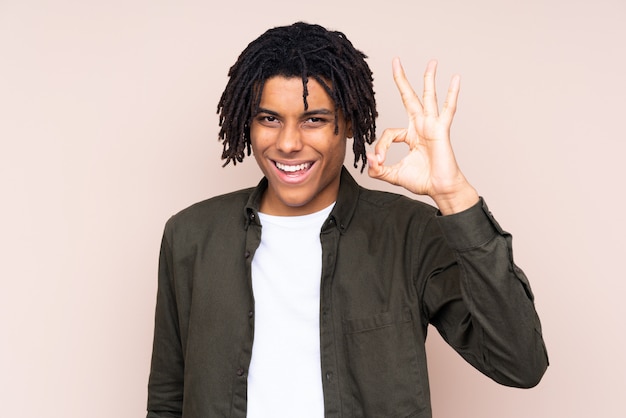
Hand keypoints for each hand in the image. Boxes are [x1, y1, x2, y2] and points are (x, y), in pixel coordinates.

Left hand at [367, 58, 478, 214]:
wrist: (440, 189)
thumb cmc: (422, 181)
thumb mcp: (393, 175)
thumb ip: (378, 170)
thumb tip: (368, 159)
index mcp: (410, 135)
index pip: (388, 132)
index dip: (380, 146)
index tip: (378, 160)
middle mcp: (421, 126)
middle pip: (409, 98)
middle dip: (401, 80)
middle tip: (396, 61)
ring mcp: (432, 126)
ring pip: (429, 97)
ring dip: (429, 79)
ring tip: (432, 62)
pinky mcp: (442, 130)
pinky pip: (447, 109)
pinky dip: (452, 94)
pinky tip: (455, 78)